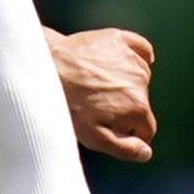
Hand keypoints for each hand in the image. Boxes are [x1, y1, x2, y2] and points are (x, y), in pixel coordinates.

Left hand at [51, 27, 157, 161]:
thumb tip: (145, 153)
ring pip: (140, 77)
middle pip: (142, 102)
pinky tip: (126, 63)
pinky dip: (139, 56)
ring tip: (98, 84)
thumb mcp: (93, 137)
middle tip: (97, 105)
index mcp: (137, 107)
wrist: (47, 69)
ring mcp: (131, 58)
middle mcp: (141, 81)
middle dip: (125, 107)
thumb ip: (124, 149)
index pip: (147, 128)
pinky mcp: (120, 40)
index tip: (112, 128)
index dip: (131, 133)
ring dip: (127, 83)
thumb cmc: (67, 105)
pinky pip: (142, 49)